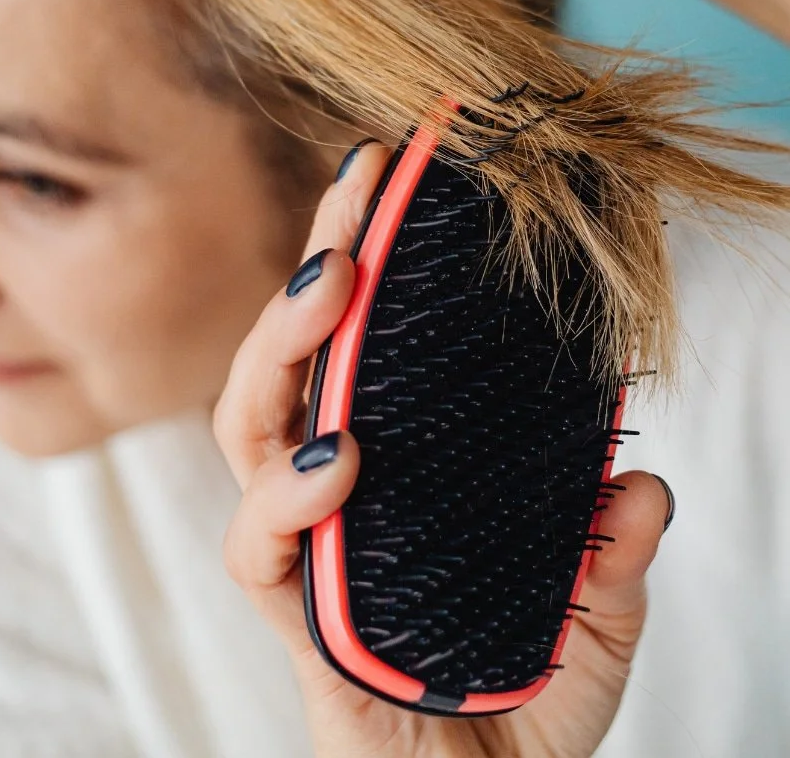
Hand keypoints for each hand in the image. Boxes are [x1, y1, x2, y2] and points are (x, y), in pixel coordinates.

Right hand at [213, 140, 674, 757]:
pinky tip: (335, 456)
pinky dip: (289, 496)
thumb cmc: (515, 706)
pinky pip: (260, 546)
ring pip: (250, 430)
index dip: (361, 269)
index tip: (388, 183)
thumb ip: (607, 551)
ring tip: (331, 286)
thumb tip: (637, 483)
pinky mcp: (290, 616)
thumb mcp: (588, 616)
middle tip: (354, 199)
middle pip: (288, 364)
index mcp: (384, 473)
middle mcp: (325, 498)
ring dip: (284, 350)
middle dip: (313, 273)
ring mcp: (301, 551)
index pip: (353, 353)